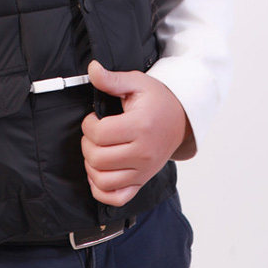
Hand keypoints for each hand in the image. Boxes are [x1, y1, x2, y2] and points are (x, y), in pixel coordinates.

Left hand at [81, 60, 191, 206]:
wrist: (180, 119)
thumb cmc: (157, 100)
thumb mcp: (136, 82)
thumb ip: (112, 78)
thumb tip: (92, 69)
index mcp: (141, 127)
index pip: (99, 134)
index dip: (88, 124)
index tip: (93, 118)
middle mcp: (143, 153)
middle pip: (98, 159)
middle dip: (87, 144)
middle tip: (93, 133)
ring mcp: (144, 171)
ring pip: (103, 181)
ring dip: (91, 166)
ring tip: (96, 150)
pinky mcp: (142, 181)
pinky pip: (116, 198)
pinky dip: (101, 190)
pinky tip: (99, 172)